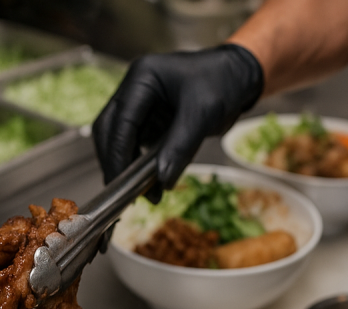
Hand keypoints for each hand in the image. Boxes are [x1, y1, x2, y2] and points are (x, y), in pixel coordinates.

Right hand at [92, 44, 262, 198]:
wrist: (238, 76)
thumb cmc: (222, 83)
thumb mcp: (202, 114)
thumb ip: (180, 147)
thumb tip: (162, 181)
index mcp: (142, 78)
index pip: (119, 121)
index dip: (118, 155)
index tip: (121, 184)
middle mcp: (135, 89)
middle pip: (109, 129)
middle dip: (114, 162)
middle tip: (123, 194)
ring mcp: (140, 104)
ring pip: (119, 139)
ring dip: (125, 165)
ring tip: (141, 192)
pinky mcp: (150, 119)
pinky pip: (136, 144)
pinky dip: (138, 164)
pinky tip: (149, 183)